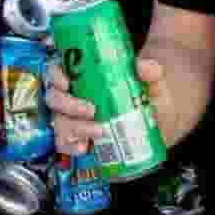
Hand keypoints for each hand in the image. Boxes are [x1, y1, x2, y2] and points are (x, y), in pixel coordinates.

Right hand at [47, 57, 168, 155]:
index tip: (66, 82)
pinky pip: (66, 144)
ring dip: (74, 128)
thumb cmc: (150, 96)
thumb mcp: (154, 80)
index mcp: (85, 76)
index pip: (59, 71)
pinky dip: (71, 146)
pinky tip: (84, 148)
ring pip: (59, 123)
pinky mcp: (81, 139)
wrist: (159, 122)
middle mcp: (74, 96)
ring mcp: (75, 119)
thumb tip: (143, 67)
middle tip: (91, 111)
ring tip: (98, 131)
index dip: (56, 75)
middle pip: (55, 99)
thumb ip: (152, 71)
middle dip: (69, 105)